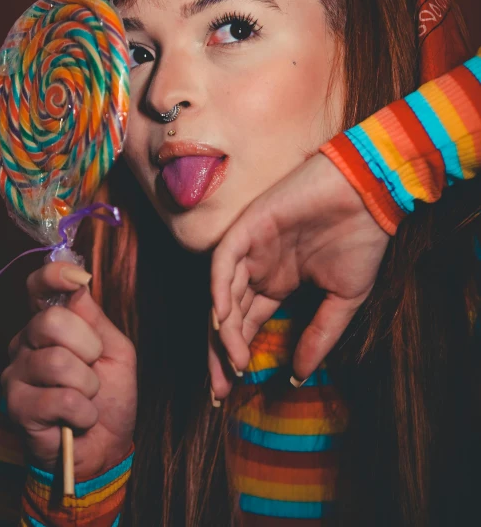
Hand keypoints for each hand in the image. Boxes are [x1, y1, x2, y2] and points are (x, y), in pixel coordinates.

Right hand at [1, 261, 136, 478]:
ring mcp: (17, 374)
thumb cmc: (110, 395)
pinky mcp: (16, 406)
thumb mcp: (115, 349)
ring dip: (88, 384)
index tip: (78, 276)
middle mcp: (26, 342)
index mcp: (50, 323)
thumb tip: (78, 284)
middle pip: (51, 321)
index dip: (53, 276)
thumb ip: (95, 318)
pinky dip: (83, 411)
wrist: (106, 445)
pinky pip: (59, 398)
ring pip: (56, 361)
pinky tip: (80, 418)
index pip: (38, 287)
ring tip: (88, 397)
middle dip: (88, 347)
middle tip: (94, 368)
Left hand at [208, 152, 389, 397]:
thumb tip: (298, 376)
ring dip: (222, 330)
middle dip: (220, 354)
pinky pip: (224, 262)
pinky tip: (223, 318)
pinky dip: (219, 289)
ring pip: (222, 294)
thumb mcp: (342, 300)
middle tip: (219, 392)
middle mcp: (258, 269)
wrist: (369, 196)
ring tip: (231, 363)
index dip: (235, 357)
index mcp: (276, 284)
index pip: (246, 325)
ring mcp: (250, 249)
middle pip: (227, 317)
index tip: (232, 393)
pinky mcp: (248, 227)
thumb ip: (318, 336)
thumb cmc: (360, 241)